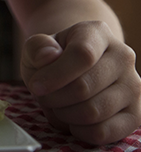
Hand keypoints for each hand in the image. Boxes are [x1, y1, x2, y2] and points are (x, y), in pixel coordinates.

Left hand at [21, 21, 140, 144]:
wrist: (74, 70)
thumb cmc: (53, 58)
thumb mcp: (36, 47)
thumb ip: (36, 47)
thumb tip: (48, 56)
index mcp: (97, 33)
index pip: (82, 55)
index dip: (55, 75)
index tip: (35, 86)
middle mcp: (123, 57)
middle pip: (84, 88)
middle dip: (54, 98)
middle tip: (45, 95)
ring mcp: (133, 86)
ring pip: (93, 112)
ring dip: (64, 114)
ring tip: (59, 105)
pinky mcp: (135, 114)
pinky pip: (104, 132)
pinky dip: (80, 132)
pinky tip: (72, 120)